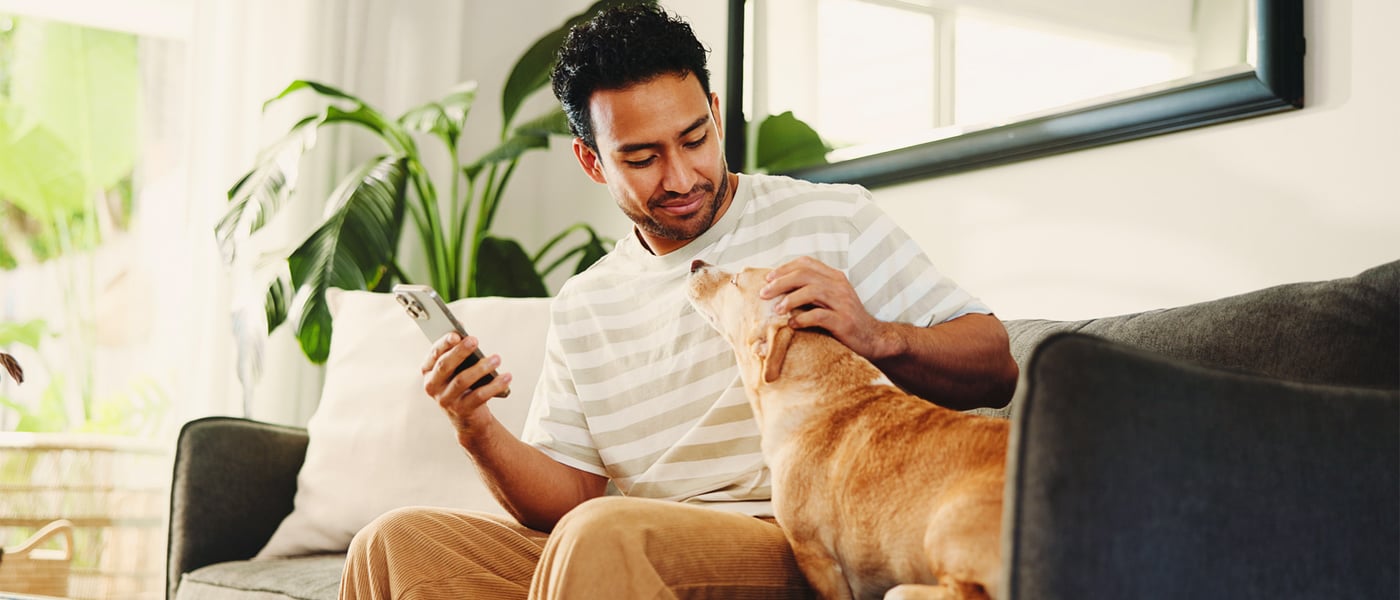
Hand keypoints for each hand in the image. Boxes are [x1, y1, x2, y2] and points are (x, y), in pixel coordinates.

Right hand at [421, 333, 512, 435]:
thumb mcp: (457, 367)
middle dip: (460, 352)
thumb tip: (461, 327)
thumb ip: (457, 348)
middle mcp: (433, 386)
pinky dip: (494, 386)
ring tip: (496, 359)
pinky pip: (479, 396)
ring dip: (481, 367)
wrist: (468, 416)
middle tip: (474, 341)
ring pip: (462, 380)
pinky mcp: (462, 410)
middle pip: (445, 366)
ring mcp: (446, 400)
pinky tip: (506, 377)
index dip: (444, 343)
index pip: (434, 354)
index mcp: (429, 371)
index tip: (456, 334)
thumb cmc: (463, 385)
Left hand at [758, 256, 902, 360]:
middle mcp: (839, 285)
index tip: (767, 278)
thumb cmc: (843, 319)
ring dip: (790, 299)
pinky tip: (792, 324)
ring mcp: (843, 302)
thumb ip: (810, 290)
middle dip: (780, 283)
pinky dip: (802, 318)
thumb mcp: (829, 299)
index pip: (806, 263)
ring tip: (777, 310)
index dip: (784, 268)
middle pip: (805, 275)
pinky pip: (820, 315)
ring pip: (812, 291)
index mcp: (834, 277)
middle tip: (763, 294)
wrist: (871, 338)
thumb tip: (778, 288)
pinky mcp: (844, 321)